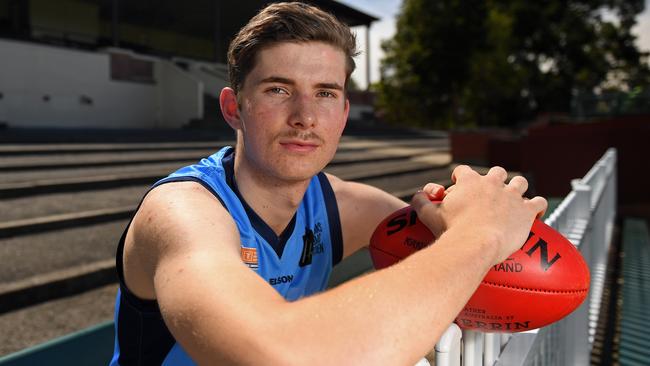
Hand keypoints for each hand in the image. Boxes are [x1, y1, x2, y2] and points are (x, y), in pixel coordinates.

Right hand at [411, 165, 546, 264]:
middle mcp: (492, 183)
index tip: (459, 185)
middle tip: (490, 193)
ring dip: (518, 188)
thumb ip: (420, 201)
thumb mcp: (428, 214)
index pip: (464, 171)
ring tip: (515, 198)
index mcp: (469, 181)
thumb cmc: (450, 230)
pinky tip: (536, 212)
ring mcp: (512, 195)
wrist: (475, 243)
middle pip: (497, 172)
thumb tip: (417, 195)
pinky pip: (538, 202)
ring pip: (520, 182)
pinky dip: (537, 206)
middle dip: (494, 179)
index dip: (461, 177)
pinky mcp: (526, 210)